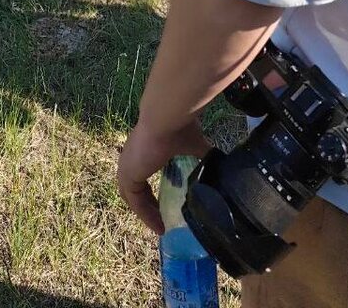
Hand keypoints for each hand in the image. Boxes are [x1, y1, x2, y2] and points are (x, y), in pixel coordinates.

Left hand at [117, 117, 209, 234]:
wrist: (166, 119)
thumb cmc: (178, 127)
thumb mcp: (194, 145)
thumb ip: (202, 155)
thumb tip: (220, 165)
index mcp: (142, 150)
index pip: (142, 176)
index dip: (151, 192)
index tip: (165, 205)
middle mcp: (131, 158)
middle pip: (135, 190)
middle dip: (148, 206)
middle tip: (164, 219)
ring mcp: (127, 166)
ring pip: (133, 198)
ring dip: (146, 213)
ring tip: (161, 227)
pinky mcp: (128, 175)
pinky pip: (135, 202)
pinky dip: (145, 215)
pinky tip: (159, 226)